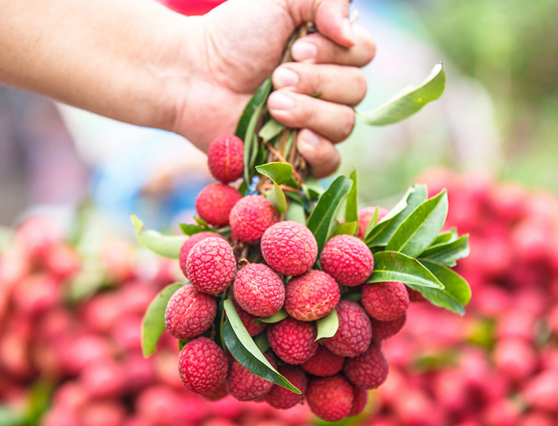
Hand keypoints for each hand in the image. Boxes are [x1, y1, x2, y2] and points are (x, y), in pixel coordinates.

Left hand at [174, 0, 375, 177]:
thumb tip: (349, 31)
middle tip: (276, 77)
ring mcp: (314, 123)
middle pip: (356, 91)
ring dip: (309, 112)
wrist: (194, 76)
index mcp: (329, 51)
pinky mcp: (297, 156)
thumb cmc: (233, 36)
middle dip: (316, 81)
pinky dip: (320, 151)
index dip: (336, 53)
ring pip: (344, 124)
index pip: (363, 53)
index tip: (296, 49)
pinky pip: (330, 162)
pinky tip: (299, 140)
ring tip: (272, 104)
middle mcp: (327, 87)